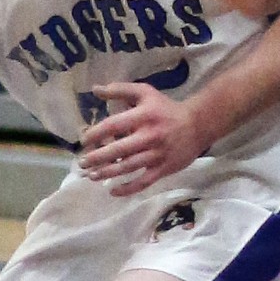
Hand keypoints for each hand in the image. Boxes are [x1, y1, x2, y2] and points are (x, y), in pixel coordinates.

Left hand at [80, 81, 206, 194]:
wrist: (197, 125)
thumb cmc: (166, 109)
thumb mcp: (145, 93)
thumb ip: (120, 90)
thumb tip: (95, 89)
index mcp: (143, 116)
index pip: (114, 125)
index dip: (96, 133)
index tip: (84, 140)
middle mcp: (149, 136)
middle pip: (118, 150)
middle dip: (97, 157)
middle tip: (82, 162)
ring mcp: (156, 155)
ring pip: (128, 167)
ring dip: (107, 173)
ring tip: (91, 175)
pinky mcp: (163, 169)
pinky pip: (143, 182)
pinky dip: (127, 189)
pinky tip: (113, 191)